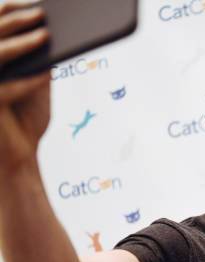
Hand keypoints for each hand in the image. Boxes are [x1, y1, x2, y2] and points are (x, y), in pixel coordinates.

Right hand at [0, 1, 49, 173]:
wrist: (19, 158)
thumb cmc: (26, 121)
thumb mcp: (37, 85)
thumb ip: (41, 62)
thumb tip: (53, 34)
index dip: (10, 12)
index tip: (37, 4)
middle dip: (15, 21)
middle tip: (41, 12)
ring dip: (20, 44)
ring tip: (46, 34)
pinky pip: (6, 90)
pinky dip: (28, 81)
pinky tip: (47, 74)